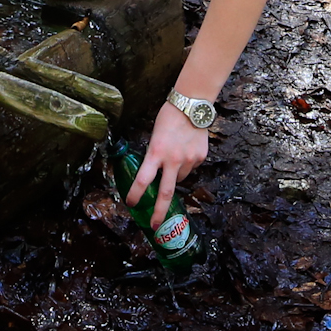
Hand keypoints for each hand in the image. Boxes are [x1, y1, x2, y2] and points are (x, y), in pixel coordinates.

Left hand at [127, 101, 209, 228]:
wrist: (191, 106)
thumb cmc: (168, 118)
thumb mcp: (154, 137)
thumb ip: (155, 156)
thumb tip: (154, 173)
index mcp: (156, 153)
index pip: (142, 179)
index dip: (135, 194)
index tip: (130, 203)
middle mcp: (173, 160)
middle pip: (165, 193)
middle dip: (159, 212)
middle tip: (154, 225)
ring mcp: (189, 160)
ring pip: (180, 179)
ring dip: (175, 176)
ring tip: (174, 158)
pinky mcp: (200, 158)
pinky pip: (191, 169)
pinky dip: (187, 165)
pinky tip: (186, 150)